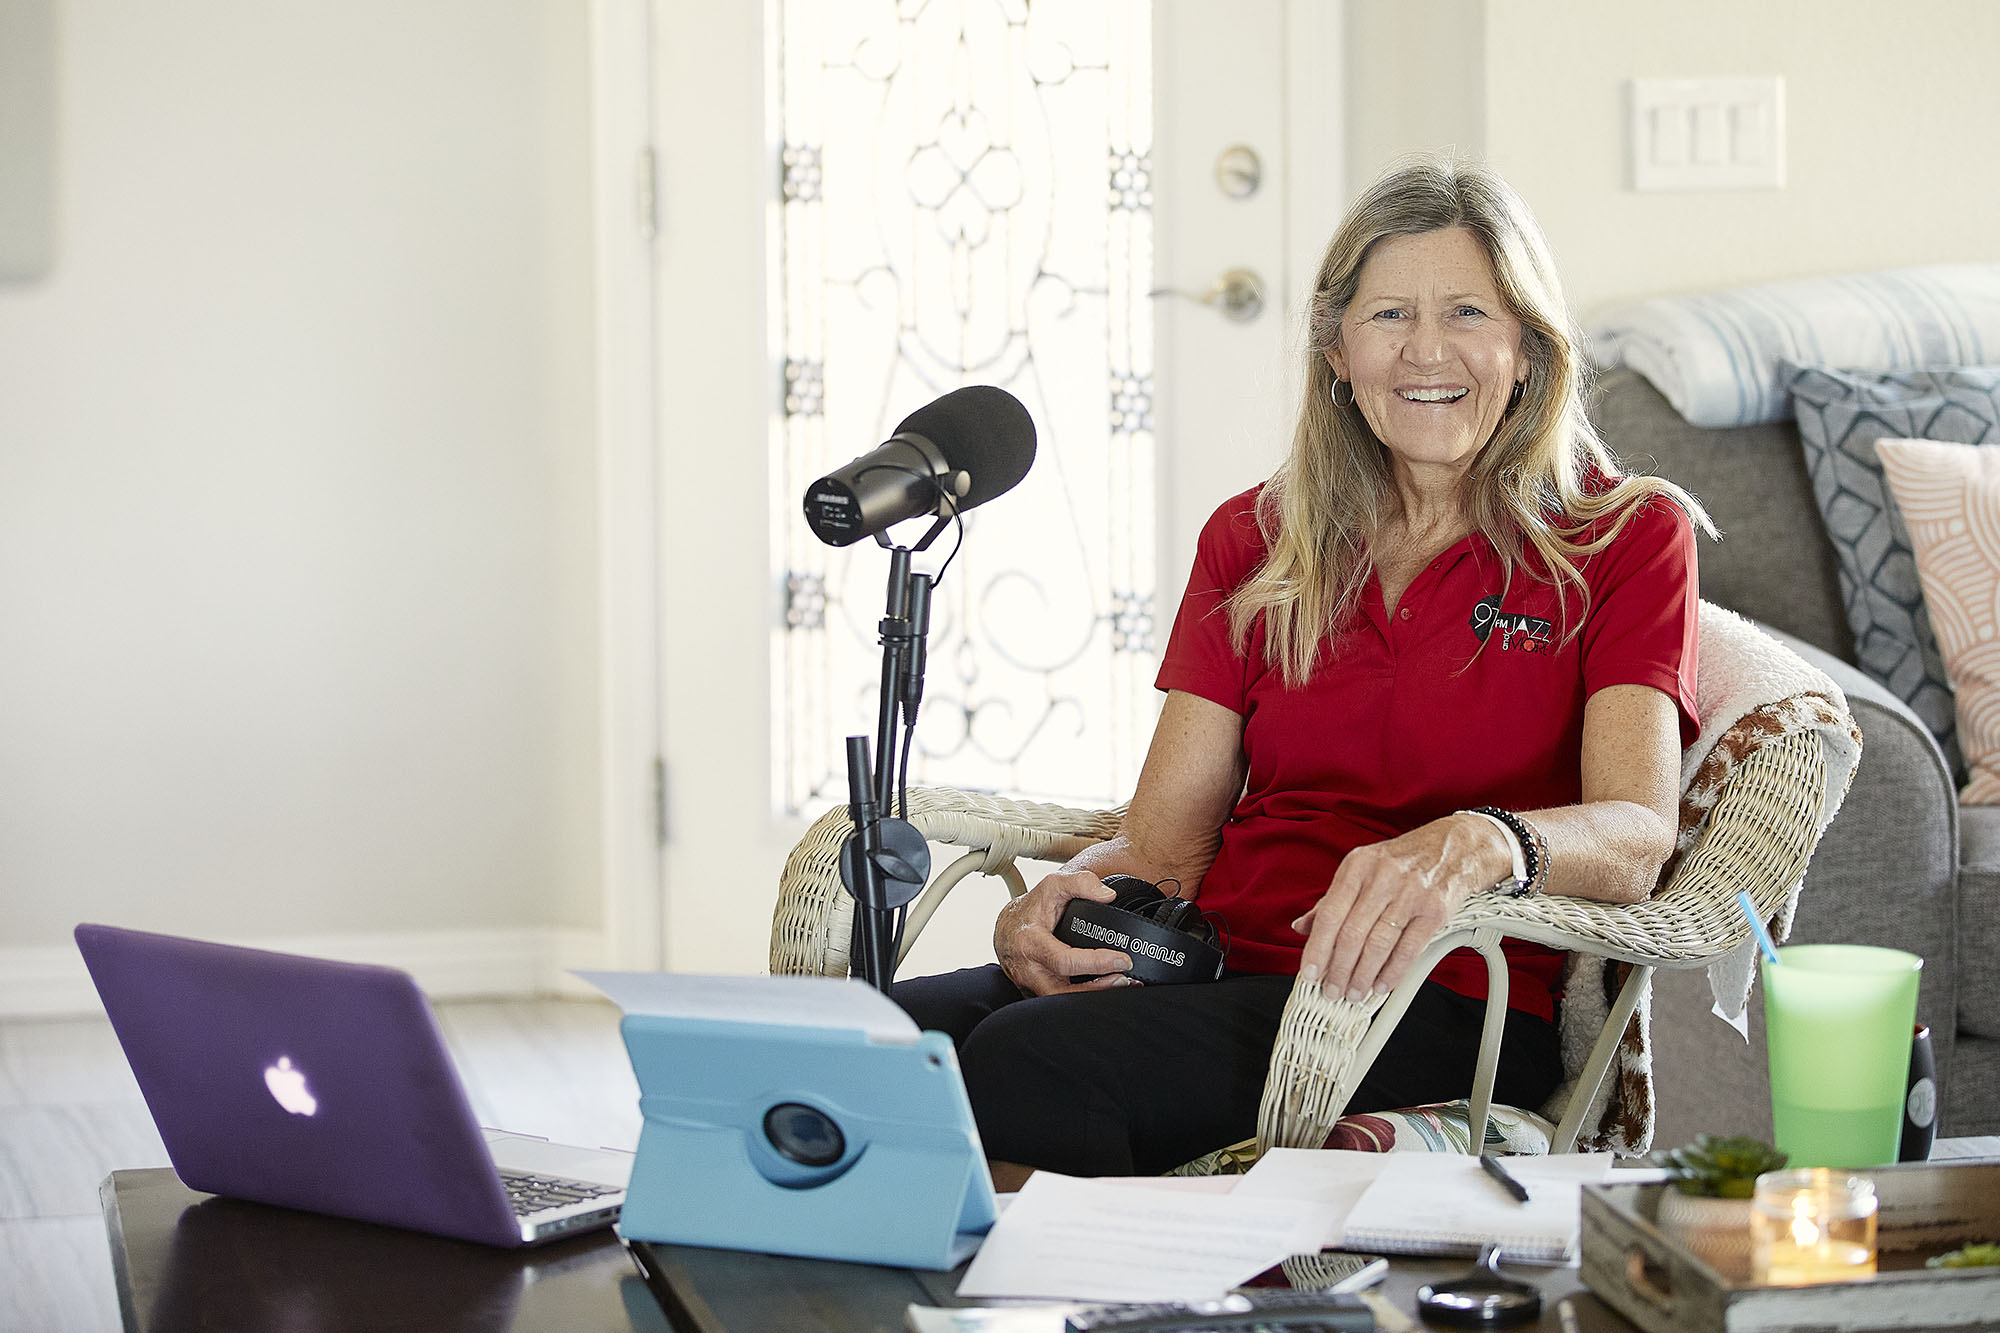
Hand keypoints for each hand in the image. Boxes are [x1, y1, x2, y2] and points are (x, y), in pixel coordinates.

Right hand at [994, 868, 1138, 995]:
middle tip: (1126, 979)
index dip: (1097, 963)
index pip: (1065, 961)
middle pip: (1064, 993)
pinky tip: (1104, 989)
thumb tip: (1109, 895)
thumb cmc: (1031, 909)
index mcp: (1030, 942)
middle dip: (1098, 990)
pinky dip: (1084, 999)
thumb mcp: (1053, 886)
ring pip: (1063, 1003)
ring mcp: (1030, 985)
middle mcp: (1028, 969)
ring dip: (1094, 997)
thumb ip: (1081, 883)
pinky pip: (1060, 1003)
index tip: (1123, 959)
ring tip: (1121, 985)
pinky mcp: (1036, 995)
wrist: (1007, 929)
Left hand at [1289, 814, 1504, 1001]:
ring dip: (1363, 975)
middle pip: (1352, 933)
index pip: (1330, 913)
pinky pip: (1409, 949)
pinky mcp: (1435, 911)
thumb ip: (1331, 899)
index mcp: (1358, 866)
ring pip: (1379, 944)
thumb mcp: (1362, 869)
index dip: (1317, 948)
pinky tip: (1381, 985)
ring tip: (1354, 993)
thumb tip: (1301, 927)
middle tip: (1331, 991)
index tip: (1310, 973)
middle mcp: (1382, 878)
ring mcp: (1411, 894)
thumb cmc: (1402, 861)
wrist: (1452, 848)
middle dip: (1338, 969)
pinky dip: (1393, 972)